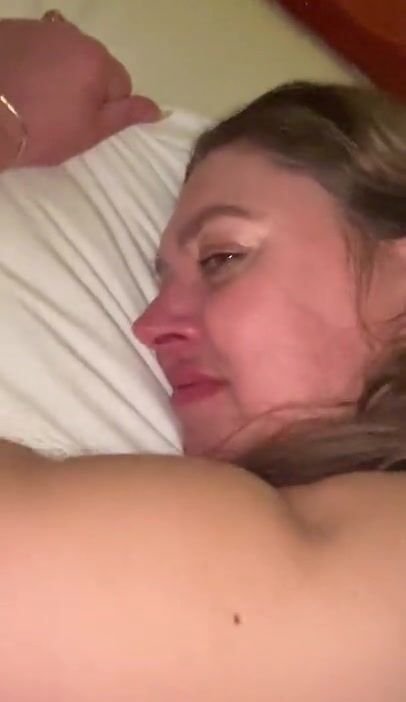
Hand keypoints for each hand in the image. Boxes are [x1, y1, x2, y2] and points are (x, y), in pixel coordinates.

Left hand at [0, 12, 160, 166]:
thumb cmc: (43, 131)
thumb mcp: (90, 132)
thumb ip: (125, 116)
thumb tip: (157, 109)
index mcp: (98, 60)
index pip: (120, 85)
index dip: (106, 108)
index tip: (83, 124)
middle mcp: (74, 35)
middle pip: (93, 63)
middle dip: (84, 85)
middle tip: (60, 113)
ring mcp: (40, 28)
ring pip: (65, 52)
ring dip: (60, 69)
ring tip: (38, 95)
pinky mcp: (11, 29)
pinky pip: (36, 44)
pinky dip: (34, 59)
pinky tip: (21, 79)